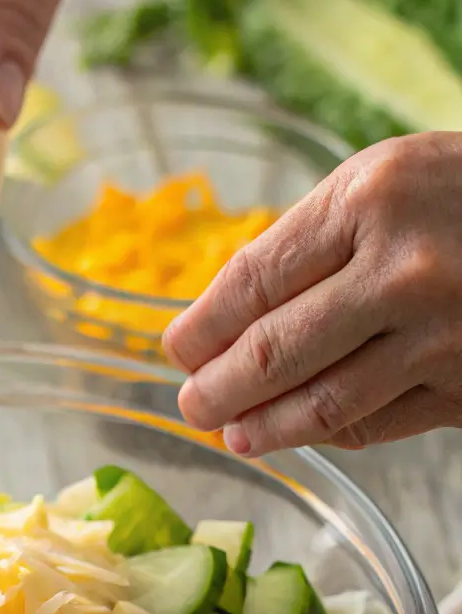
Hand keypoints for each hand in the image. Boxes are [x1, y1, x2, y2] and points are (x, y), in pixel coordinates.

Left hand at [163, 133, 461, 452]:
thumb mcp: (392, 180)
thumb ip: (315, 240)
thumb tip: (225, 316)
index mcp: (370, 199)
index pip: (252, 280)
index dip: (201, 327)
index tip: (178, 349)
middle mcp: (403, 269)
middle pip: (274, 351)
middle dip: (217, 388)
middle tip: (192, 404)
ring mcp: (443, 336)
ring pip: (324, 404)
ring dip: (264, 427)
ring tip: (233, 432)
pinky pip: (379, 423)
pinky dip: (331, 433)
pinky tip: (301, 432)